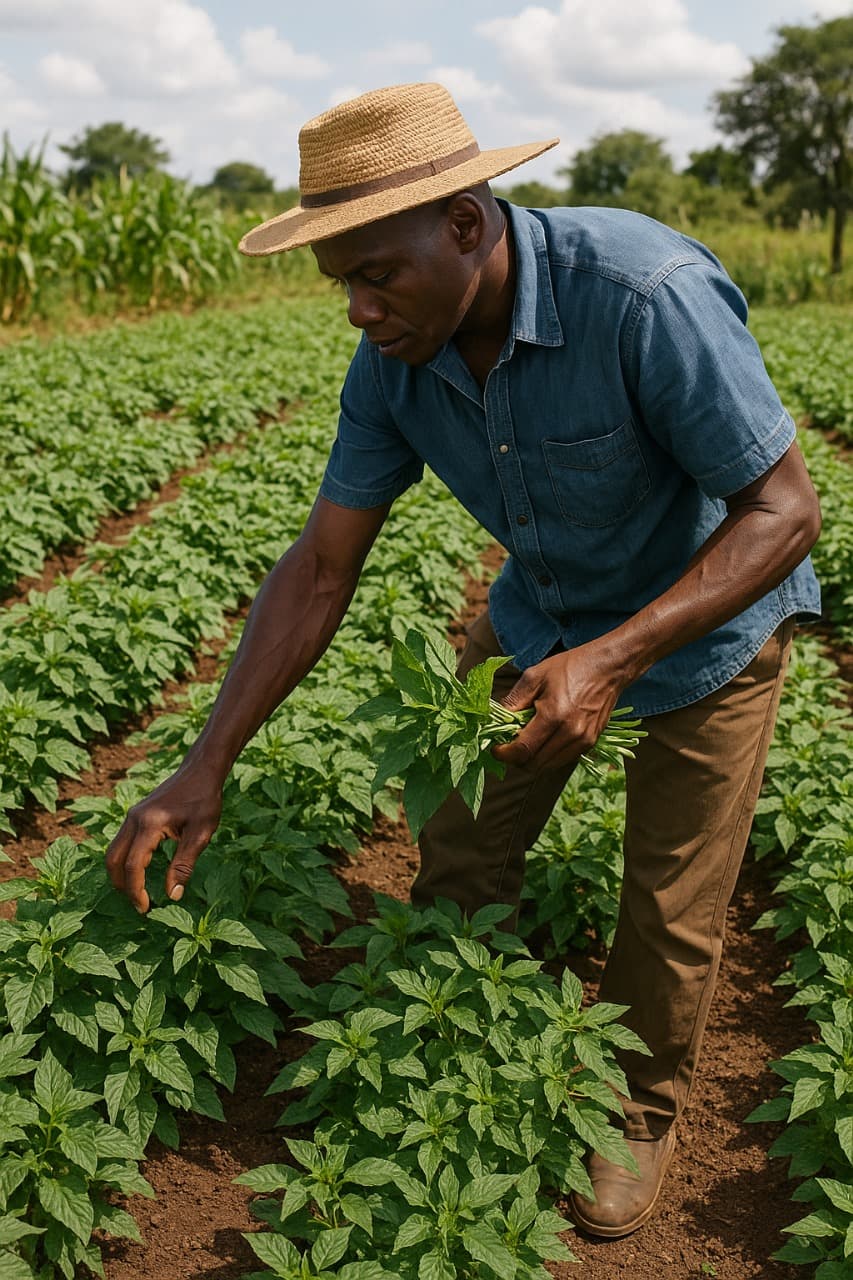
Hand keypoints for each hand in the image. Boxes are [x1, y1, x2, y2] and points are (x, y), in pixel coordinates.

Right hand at [105, 764, 222, 912]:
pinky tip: (139, 872)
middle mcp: (134, 819)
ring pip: (114, 851)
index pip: (133, 865)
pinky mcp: (135, 816)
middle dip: (122, 885)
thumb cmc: (204, 800)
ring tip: (138, 893)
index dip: (136, 890)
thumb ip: (184, 865)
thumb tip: (173, 895)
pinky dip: (124, 861)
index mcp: (149, 824)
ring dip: (121, 874)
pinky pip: (121, 842)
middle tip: (139, 905)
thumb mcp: (201, 834)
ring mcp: (132, 816)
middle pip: (114, 859)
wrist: (200, 771)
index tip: (146, 909)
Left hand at [491, 643, 623, 770]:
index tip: (495, 748)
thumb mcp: (535, 676)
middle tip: (508, 745)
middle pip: (534, 765)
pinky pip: (562, 760)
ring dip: (532, 760)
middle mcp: (570, 733)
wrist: (608, 667)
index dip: (504, 754)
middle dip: (516, 759)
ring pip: (548, 767)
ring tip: (525, 742)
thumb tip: (495, 720)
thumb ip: (513, 701)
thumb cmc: (570, 667)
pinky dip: (548, 756)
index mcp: (554, 716)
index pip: (523, 750)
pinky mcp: (591, 743)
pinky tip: (544, 740)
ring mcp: (583, 741)